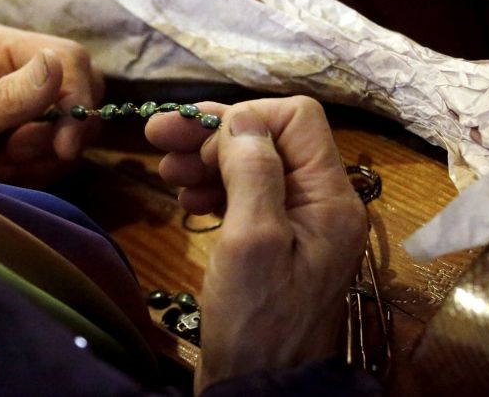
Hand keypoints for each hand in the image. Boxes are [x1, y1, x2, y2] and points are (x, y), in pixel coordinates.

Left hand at [0, 19, 102, 186]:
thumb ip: (4, 99)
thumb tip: (56, 64)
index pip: (67, 57)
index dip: (76, 100)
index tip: (65, 148)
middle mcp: (15, 61)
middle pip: (82, 87)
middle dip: (55, 133)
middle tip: (11, 157)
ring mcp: (28, 93)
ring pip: (78, 123)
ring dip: (43, 156)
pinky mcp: (34, 124)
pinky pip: (64, 148)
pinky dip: (40, 168)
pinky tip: (2, 171)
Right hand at [145, 97, 366, 393]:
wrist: (258, 387)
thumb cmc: (255, 320)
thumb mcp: (251, 241)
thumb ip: (253, 172)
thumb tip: (242, 120)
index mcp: (329, 196)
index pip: (297, 119)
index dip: (245, 118)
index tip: (198, 139)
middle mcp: (320, 202)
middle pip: (270, 139)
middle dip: (214, 134)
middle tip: (159, 135)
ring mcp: (298, 223)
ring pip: (253, 166)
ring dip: (207, 161)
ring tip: (164, 171)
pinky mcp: (276, 241)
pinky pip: (246, 196)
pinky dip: (214, 189)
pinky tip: (185, 200)